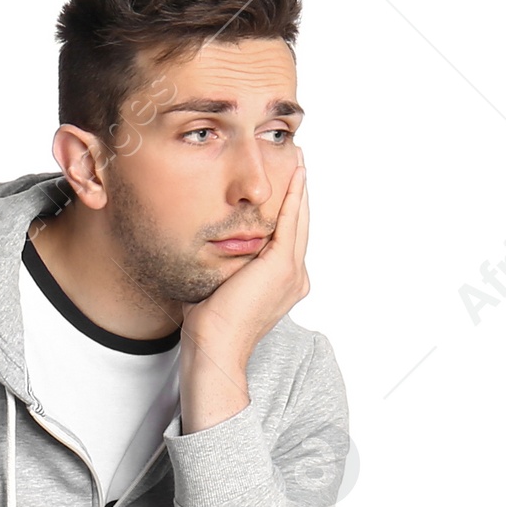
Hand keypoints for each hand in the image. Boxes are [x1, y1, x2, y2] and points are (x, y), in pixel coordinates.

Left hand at [178, 148, 309, 425]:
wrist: (213, 347)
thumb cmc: (207, 324)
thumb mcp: (218, 282)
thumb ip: (223, 262)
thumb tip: (206, 244)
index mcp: (282, 284)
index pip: (287, 237)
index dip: (286, 208)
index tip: (282, 182)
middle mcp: (295, 278)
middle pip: (298, 224)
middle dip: (297, 191)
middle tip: (297, 160)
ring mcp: (292, 273)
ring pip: (299, 219)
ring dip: (299, 187)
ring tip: (298, 159)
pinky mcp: (282, 267)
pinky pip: (291, 222)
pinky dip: (293, 196)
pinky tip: (294, 174)